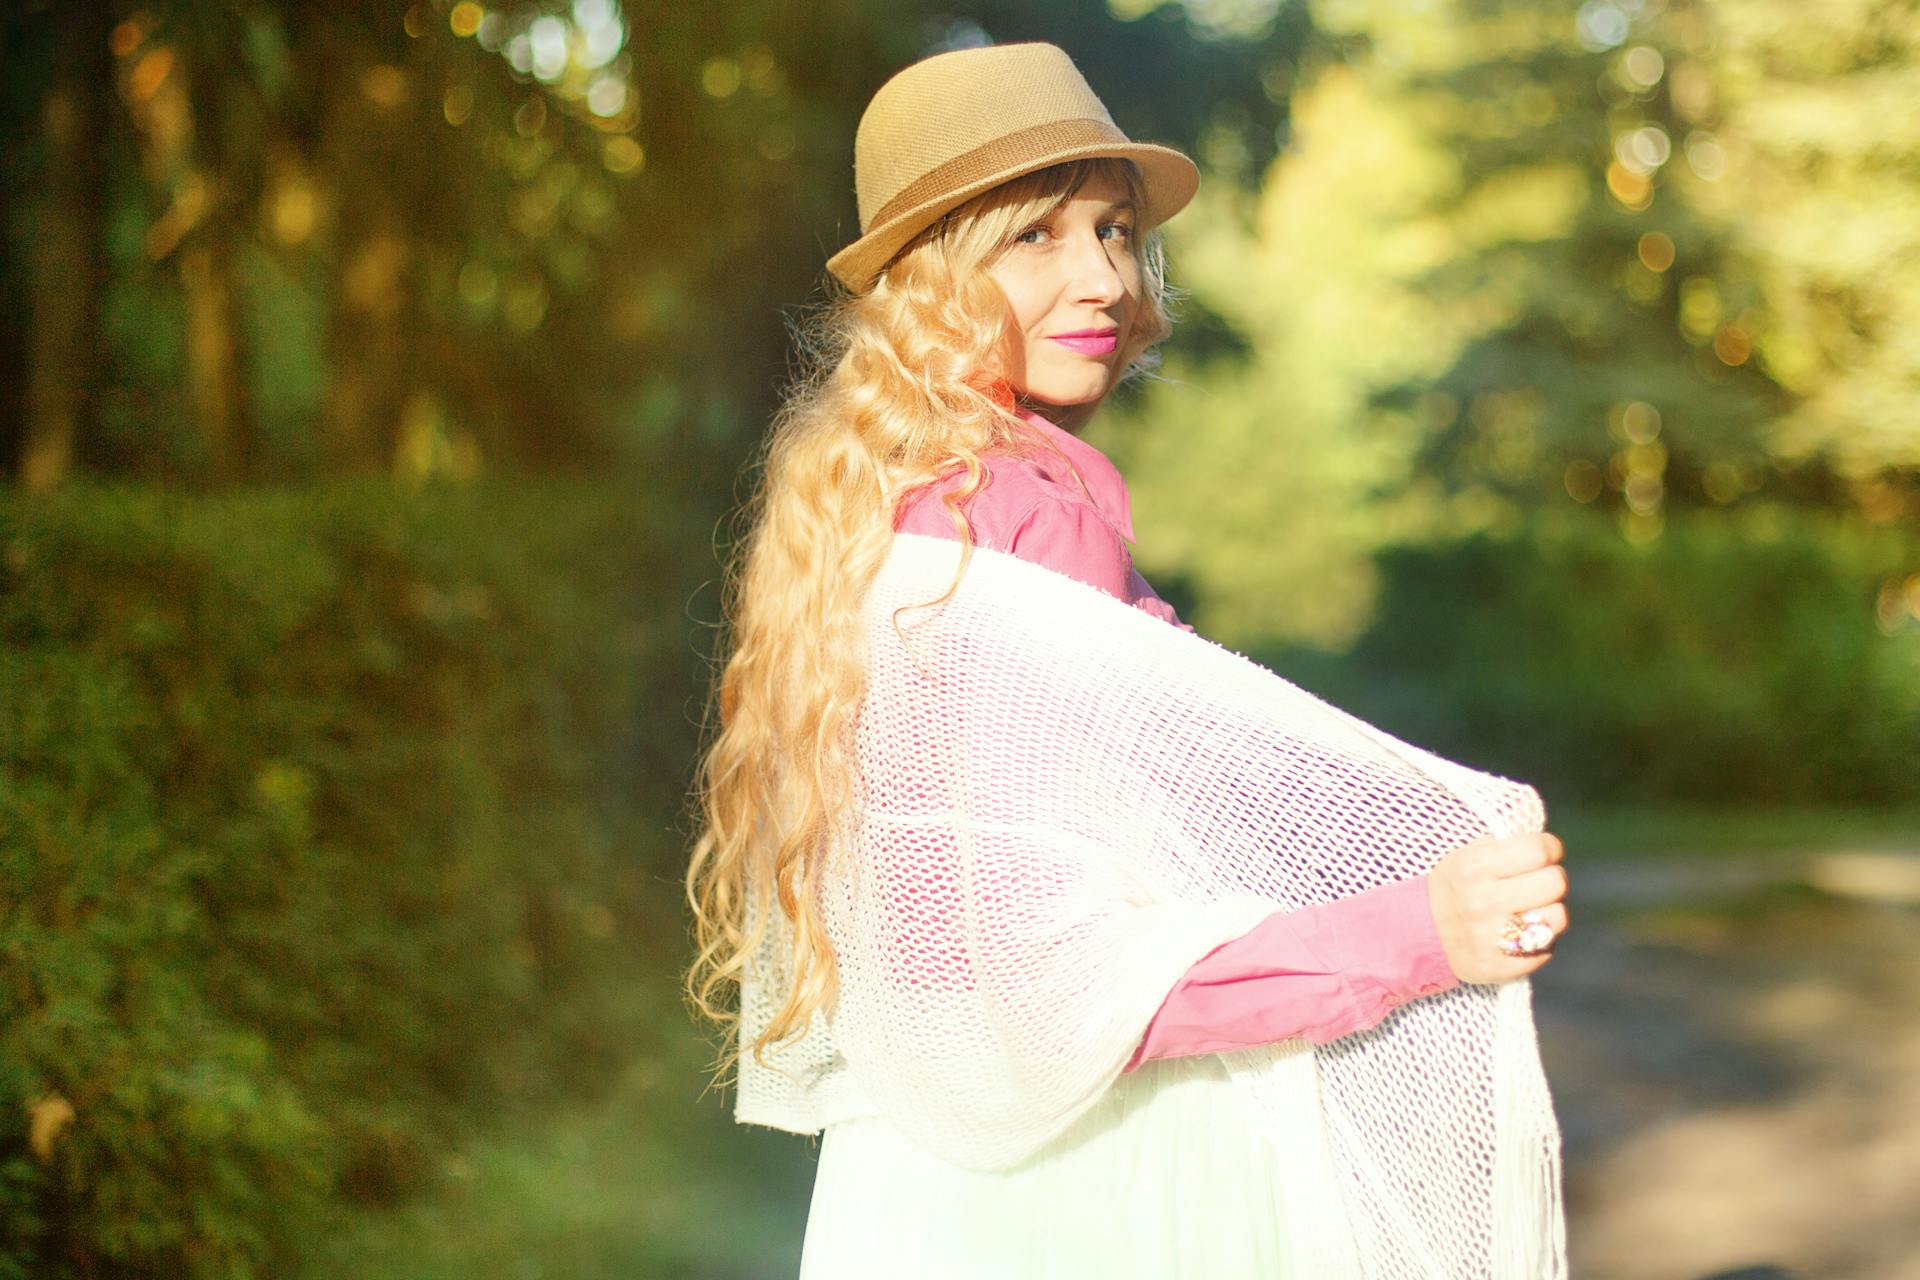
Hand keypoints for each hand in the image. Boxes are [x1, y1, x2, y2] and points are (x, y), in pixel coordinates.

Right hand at [1425, 832, 1569, 983]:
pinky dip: (1539, 941)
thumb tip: (1545, 845)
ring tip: (1529, 909)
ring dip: (1548, 910)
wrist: (1418, 935)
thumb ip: (1502, 846)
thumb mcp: (1463, 856)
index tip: (1544, 852)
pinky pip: (1547, 949)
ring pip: (1558, 917)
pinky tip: (1521, 933)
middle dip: (1550, 878)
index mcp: (1472, 869)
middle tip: (1537, 882)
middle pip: (1556, 882)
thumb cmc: (1453, 888)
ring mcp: (1491, 938)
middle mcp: (1482, 903)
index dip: (1549, 848)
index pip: (1538, 850)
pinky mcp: (1500, 966)